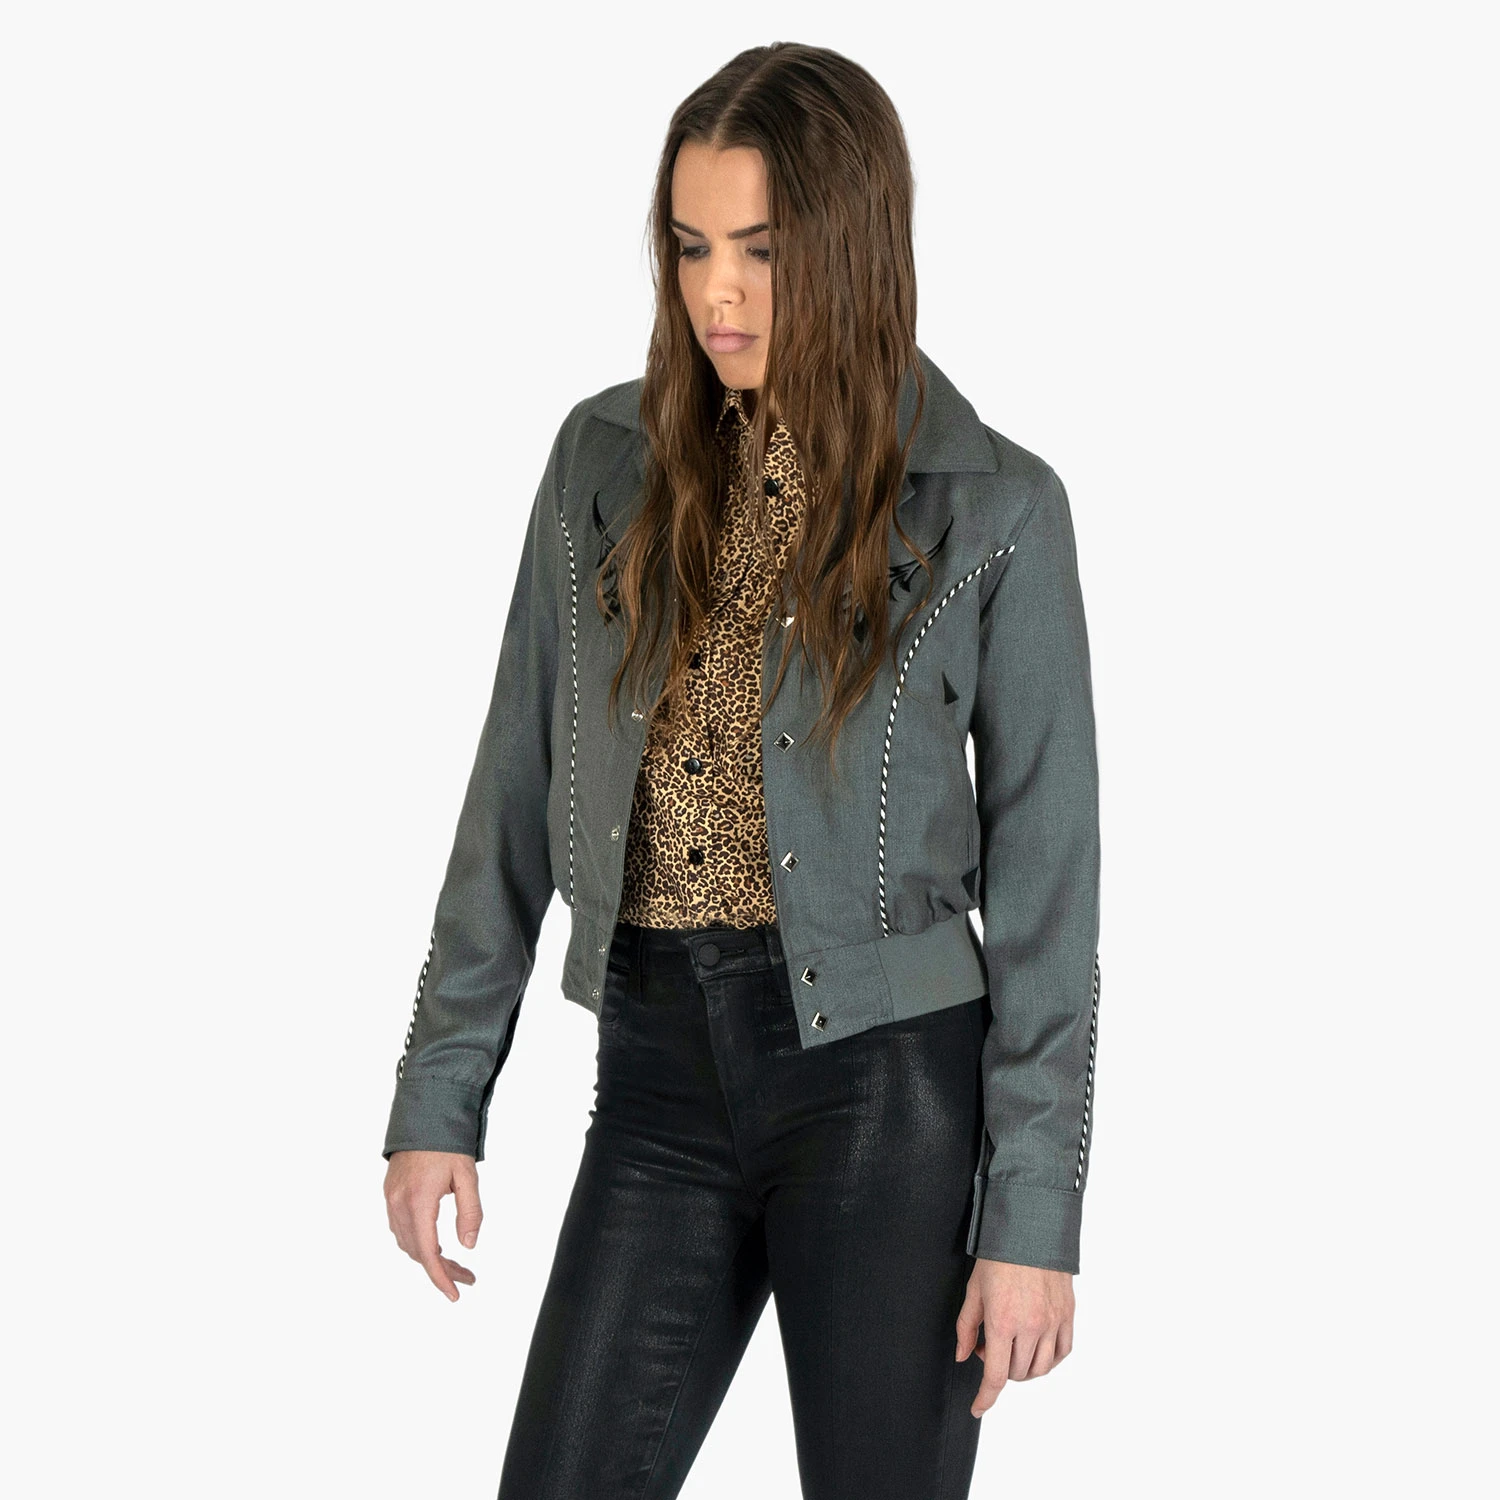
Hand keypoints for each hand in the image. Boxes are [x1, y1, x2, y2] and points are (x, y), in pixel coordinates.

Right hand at [384, 1150, 483, 1300]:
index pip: (428, 1252)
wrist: (424, 1114)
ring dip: (428, 1258)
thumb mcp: (467, 1176)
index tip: (455, 1293)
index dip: (441, 1277)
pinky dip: (417, 1243)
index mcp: (418, 1201)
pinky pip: (401, 1229)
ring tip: (455, 1264)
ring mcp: (391, 1200)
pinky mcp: (390, 1194)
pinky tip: (435, 1244)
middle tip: (467, 1277)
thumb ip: (470, 1211)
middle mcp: (399, 1204)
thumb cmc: (448, 1143)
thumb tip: (469, 1245)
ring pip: (407, 1243)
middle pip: (418, 1252)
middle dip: (441, 1270)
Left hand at [955, 1258, 1074, 1414]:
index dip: (985, 1398)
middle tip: (990, 1345)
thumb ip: (967, 1327)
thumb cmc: (998, 1256)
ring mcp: (1053, 1322)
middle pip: (1017, 1374)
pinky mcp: (1068, 1314)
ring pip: (1040, 1368)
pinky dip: (1049, 1359)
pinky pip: (1063, 1352)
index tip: (978, 1407)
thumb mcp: (973, 1290)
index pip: (996, 1376)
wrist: (1030, 1228)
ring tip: (1012, 1345)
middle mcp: (1031, 1326)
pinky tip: (1037, 1348)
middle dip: (1000, 1370)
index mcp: (1003, 1322)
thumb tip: (963, 1356)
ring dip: (1023, 1368)